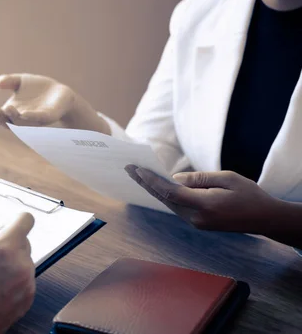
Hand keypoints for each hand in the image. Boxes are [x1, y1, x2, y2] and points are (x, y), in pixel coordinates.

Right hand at [0, 73, 109, 133]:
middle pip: (7, 122)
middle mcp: (21, 119)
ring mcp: (34, 120)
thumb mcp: (22, 81)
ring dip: (13, 117)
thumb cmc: (39, 89)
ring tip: (7, 108)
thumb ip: (10, 80)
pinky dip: (30, 117)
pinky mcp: (47, 117)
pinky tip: (24, 113)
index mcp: (12, 112)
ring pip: (21, 123)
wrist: (61, 93)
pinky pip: (38, 119)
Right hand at [0, 212, 35, 333]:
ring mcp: (27, 285)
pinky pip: (25, 280)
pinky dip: (12, 279)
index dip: (12, 221)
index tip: (1, 230)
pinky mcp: (27, 301)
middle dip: (7, 243)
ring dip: (10, 262)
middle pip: (24, 241)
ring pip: (24, 262)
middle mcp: (22, 266)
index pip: (26, 219)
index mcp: (6, 249)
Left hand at [124, 165, 279, 232]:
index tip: (137, 169)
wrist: (264, 219)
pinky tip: (154, 184)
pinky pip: (176, 207)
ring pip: (168, 203)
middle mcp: (196, 218)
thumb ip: (198, 179)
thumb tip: (173, 179)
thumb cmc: (248, 194)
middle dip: (145, 183)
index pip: (170, 192)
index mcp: (205, 206)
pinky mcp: (197, 223)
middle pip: (164, 198)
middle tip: (128, 168)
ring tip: (137, 174)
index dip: (151, 180)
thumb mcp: (226, 178)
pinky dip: (164, 195)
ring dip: (152, 189)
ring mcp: (196, 223)